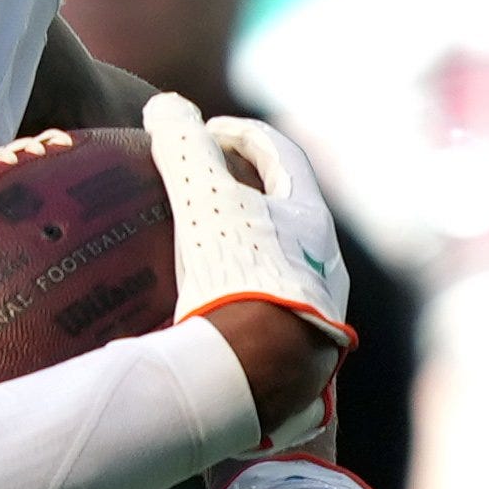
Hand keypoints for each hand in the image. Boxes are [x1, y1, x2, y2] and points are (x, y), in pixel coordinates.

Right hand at [144, 93, 349, 449]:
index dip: (239, 134)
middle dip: (244, 194)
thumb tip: (164, 106)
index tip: (201, 132)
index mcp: (311, 220)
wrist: (260, 382)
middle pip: (284, 212)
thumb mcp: (205, 202)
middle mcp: (323, 266)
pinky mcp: (293, 360)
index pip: (280, 155)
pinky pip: (262, 316)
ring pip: (278, 267)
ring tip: (195, 255)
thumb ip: (183, 148)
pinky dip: (233, 301)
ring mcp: (313, 316)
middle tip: (198, 188)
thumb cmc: (238, 280)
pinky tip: (200, 316)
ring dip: (242, 251)